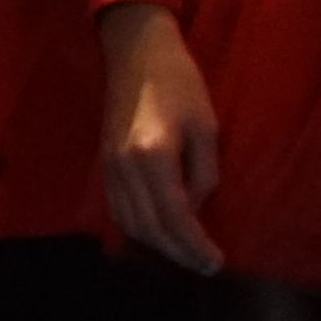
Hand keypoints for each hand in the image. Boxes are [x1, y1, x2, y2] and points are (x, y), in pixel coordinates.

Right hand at [99, 0, 224, 273]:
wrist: (136, 55)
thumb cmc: (181, 84)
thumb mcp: (206, 127)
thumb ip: (203, 174)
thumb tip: (194, 211)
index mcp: (154, 156)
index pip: (175, 216)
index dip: (195, 244)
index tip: (215, 262)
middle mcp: (126, 168)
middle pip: (149, 228)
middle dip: (178, 252)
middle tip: (204, 266)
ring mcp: (110, 168)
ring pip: (130, 223)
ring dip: (157, 245)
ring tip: (184, 253)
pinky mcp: (105, 165)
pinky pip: (119, 209)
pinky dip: (139, 228)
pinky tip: (159, 232)